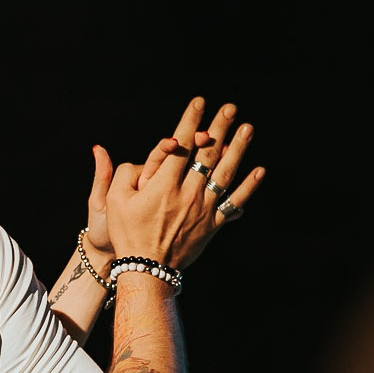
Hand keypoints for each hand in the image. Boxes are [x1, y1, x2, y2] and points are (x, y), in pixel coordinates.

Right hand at [105, 99, 264, 269]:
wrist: (147, 270)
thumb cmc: (127, 234)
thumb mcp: (114, 202)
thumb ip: (121, 174)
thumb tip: (135, 157)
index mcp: (163, 184)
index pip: (181, 145)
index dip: (190, 121)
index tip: (199, 102)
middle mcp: (187, 193)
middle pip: (207, 154)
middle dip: (219, 127)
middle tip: (230, 107)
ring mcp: (202, 209)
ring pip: (225, 173)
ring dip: (238, 149)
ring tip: (248, 128)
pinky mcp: (212, 225)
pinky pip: (233, 202)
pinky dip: (248, 187)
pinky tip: (259, 170)